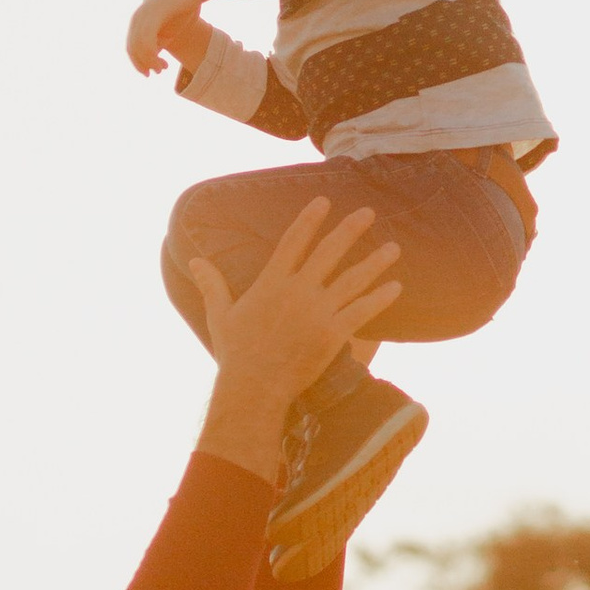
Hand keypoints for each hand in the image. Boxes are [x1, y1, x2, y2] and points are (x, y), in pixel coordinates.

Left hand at [128, 0, 239, 75]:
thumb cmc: (183, 8)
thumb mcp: (169, 29)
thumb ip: (158, 40)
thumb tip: (152, 55)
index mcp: (138, 19)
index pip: (131, 46)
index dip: (139, 62)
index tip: (151, 73)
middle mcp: (137, 17)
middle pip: (132, 48)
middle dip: (143, 64)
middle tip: (157, 73)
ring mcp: (143, 14)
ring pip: (140, 46)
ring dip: (150, 61)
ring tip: (162, 69)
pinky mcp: (153, 14)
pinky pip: (147, 40)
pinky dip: (152, 55)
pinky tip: (162, 62)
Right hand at [191, 199, 402, 420]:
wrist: (253, 388)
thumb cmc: (235, 354)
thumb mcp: (220, 315)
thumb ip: (212, 284)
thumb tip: (194, 261)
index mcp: (272, 283)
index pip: (293, 241)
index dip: (309, 220)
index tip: (323, 201)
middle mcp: (298, 291)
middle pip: (329, 252)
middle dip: (350, 230)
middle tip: (368, 212)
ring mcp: (317, 312)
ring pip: (352, 280)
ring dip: (374, 262)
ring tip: (393, 247)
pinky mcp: (333, 334)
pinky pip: (362, 312)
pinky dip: (379, 298)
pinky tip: (396, 287)